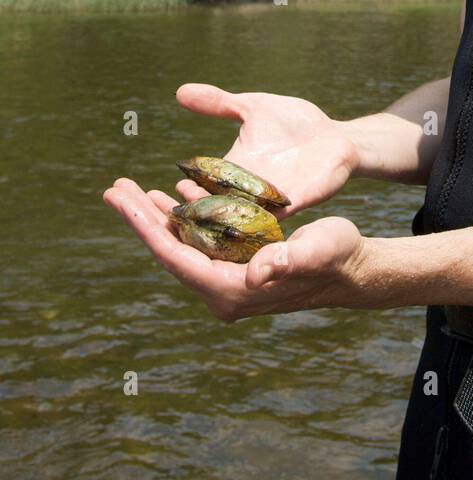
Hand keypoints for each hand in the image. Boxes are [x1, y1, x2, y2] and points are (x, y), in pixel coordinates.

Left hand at [102, 178, 368, 321]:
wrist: (352, 269)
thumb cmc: (337, 257)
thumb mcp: (316, 250)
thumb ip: (287, 259)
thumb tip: (256, 270)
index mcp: (231, 290)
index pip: (175, 256)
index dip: (145, 226)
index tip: (121, 198)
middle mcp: (221, 291)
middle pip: (169, 251)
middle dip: (141, 218)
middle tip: (114, 188)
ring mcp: (225, 281)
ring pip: (180, 246)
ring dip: (157, 218)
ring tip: (131, 191)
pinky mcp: (232, 268)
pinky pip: (198, 242)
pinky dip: (183, 218)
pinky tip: (174, 193)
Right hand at [172, 82, 359, 215]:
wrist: (335, 136)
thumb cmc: (294, 122)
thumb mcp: (254, 107)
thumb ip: (220, 103)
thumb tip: (180, 92)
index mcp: (234, 168)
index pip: (203, 182)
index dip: (189, 187)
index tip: (177, 184)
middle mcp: (248, 189)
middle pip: (218, 205)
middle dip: (201, 207)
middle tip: (185, 204)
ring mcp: (272, 198)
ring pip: (243, 216)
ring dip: (228, 218)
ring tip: (213, 214)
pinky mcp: (297, 201)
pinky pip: (277, 216)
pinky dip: (264, 218)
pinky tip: (253, 220)